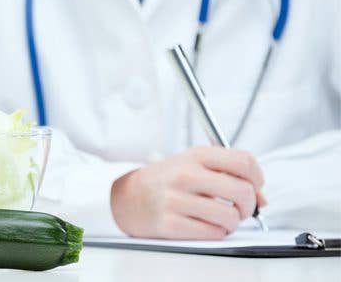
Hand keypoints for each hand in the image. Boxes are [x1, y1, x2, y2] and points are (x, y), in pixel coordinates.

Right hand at [110, 146, 267, 239]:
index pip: (244, 161)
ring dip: (232, 223)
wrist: (127, 196)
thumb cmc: (165, 181)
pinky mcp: (170, 223)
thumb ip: (228, 175)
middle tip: (242, 208)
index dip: (258, 178)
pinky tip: (206, 225)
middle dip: (249, 205)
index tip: (255, 187)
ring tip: (221, 219)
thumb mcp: (194, 165)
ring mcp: (176, 199)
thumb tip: (261, 199)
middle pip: (242, 191)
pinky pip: (212, 233)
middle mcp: (186, 174)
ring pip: (230, 217)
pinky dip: (216, 233)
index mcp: (195, 155)